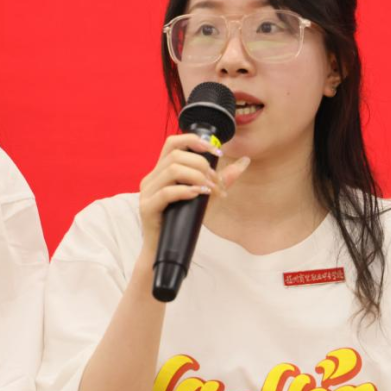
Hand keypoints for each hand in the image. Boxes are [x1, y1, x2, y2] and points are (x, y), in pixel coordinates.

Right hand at [137, 133, 248, 256]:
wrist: (163, 250)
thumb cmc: (182, 221)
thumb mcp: (206, 196)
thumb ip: (221, 179)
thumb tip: (244, 162)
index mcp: (161, 171)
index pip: (173, 143)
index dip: (194, 141)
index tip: (216, 152)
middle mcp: (151, 178)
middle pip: (176, 156)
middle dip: (201, 165)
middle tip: (216, 182)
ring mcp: (147, 192)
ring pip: (172, 170)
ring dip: (197, 177)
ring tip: (210, 190)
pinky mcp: (147, 208)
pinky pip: (166, 192)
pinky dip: (185, 191)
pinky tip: (198, 195)